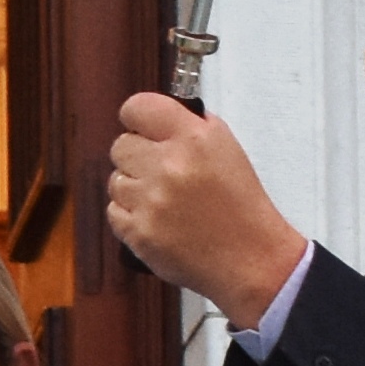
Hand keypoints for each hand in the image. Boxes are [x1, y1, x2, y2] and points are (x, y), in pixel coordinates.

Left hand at [103, 94, 309, 334]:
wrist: (250, 258)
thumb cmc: (240, 205)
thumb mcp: (226, 149)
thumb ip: (189, 125)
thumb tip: (154, 117)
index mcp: (193, 138)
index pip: (137, 107)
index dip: (136, 118)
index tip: (141, 128)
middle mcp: (169, 165)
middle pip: (120, 145)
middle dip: (137, 157)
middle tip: (160, 172)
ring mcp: (151, 201)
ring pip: (115, 180)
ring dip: (134, 188)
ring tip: (164, 201)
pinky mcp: (139, 232)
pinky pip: (114, 210)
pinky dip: (131, 215)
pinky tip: (158, 220)